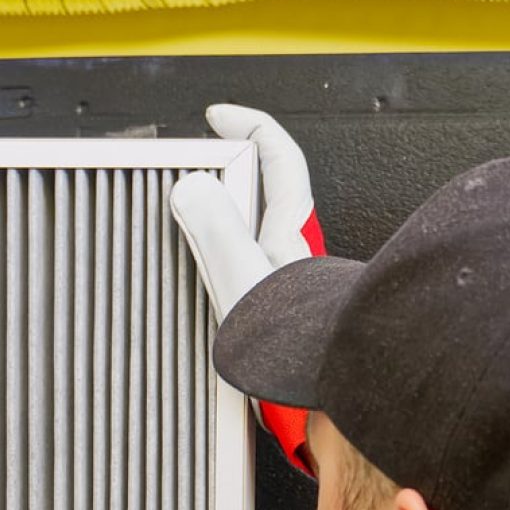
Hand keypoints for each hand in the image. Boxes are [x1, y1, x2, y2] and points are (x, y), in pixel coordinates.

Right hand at [169, 104, 326, 468]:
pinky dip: (219, 265)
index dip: (248, 125)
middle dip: (225, 175)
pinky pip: (242, 270)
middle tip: (189, 172)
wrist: (325, 394)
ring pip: (250, 232)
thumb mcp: (242, 277)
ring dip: (219, 223)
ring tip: (184, 229)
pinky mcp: (275, 309)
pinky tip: (200, 285)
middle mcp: (290, 248)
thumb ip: (214, 229)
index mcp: (288, 227)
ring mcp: (284, 278)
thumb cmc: (297, 345)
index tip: (217, 116)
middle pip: (261, 190)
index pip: (277, 154)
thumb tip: (191, 187)